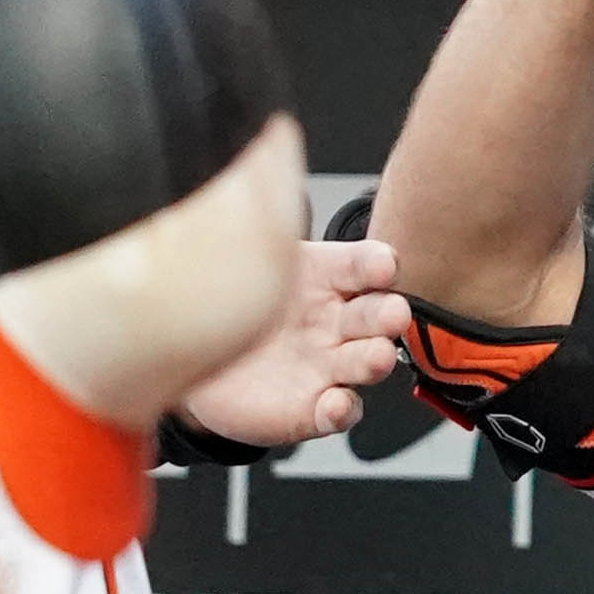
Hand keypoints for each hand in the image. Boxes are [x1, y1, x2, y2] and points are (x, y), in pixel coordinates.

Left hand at [175, 236, 413, 447]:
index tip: (382, 265)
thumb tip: (254, 183)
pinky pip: (340, 410)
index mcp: (328, 278)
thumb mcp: (242, 258)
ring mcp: (329, 365)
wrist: (199, 364)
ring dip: (375, 358)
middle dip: (389, 313)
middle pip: (376, 313)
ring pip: (367, 360)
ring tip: (375, 357)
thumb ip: (256, 232)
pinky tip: (336, 403)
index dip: (376, 264)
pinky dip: (342, 409)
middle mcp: (337, 321)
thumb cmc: (234, 304)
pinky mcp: (315, 407)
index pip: (363, 265)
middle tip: (393, 313)